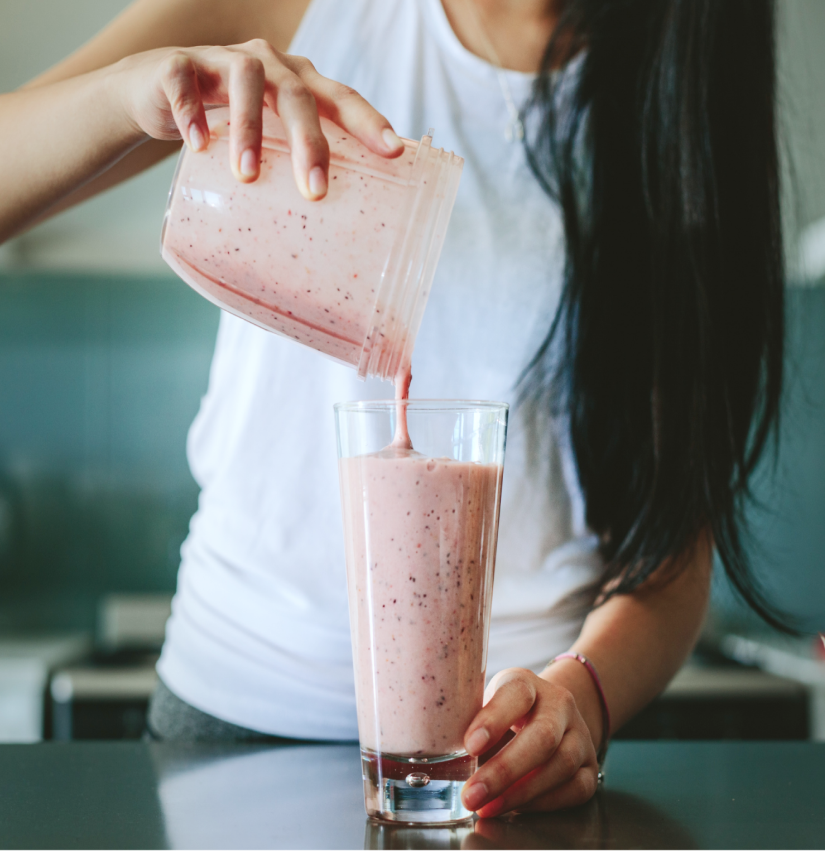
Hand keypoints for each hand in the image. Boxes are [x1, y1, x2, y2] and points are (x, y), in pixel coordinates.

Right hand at [107, 40, 403, 196]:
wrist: (157, 90)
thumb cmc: (229, 122)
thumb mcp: (268, 139)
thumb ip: (294, 167)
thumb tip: (327, 238)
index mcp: (298, 83)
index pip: (340, 98)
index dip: (368, 122)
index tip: (393, 152)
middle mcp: (269, 64)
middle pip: (297, 94)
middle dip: (308, 141)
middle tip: (315, 189)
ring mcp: (222, 59)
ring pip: (245, 81)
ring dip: (249, 128)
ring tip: (248, 176)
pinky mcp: (179, 65)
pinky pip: (185, 82)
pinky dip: (192, 112)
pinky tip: (199, 145)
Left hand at [461, 667, 599, 816]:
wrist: (551, 712)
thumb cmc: (506, 711)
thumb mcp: (487, 702)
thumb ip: (470, 721)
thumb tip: (441, 757)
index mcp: (527, 683)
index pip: (516, 693)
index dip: (493, 719)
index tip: (469, 745)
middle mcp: (559, 704)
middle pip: (542, 736)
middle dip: (505, 770)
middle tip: (472, 794)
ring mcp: (579, 734)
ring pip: (562, 764)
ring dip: (521, 793)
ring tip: (487, 807)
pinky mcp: (590, 765)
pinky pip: (576, 788)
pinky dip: (544, 803)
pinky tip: (516, 808)